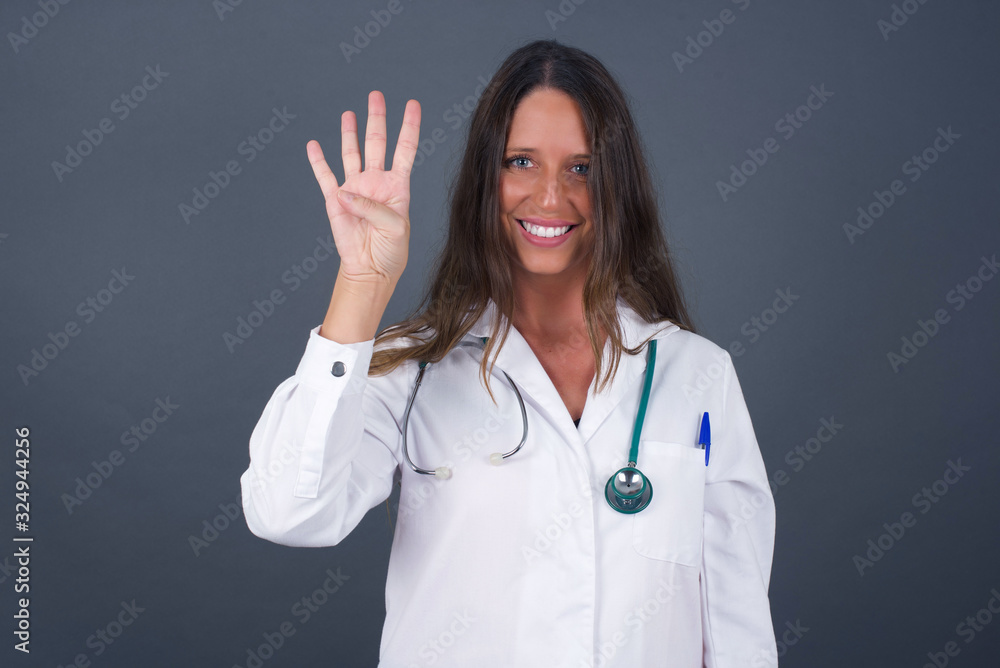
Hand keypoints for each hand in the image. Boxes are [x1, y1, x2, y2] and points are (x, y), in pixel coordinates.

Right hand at [307, 91, 420, 288]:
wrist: (370, 269)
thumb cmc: (390, 251)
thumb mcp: (394, 228)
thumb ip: (374, 208)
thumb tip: (346, 194)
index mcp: (397, 186)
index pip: (405, 149)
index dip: (410, 126)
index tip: (413, 104)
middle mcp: (376, 182)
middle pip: (376, 143)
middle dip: (376, 119)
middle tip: (376, 96)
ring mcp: (355, 189)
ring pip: (351, 153)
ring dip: (349, 133)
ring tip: (348, 114)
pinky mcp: (335, 201)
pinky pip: (325, 176)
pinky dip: (318, 161)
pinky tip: (313, 145)